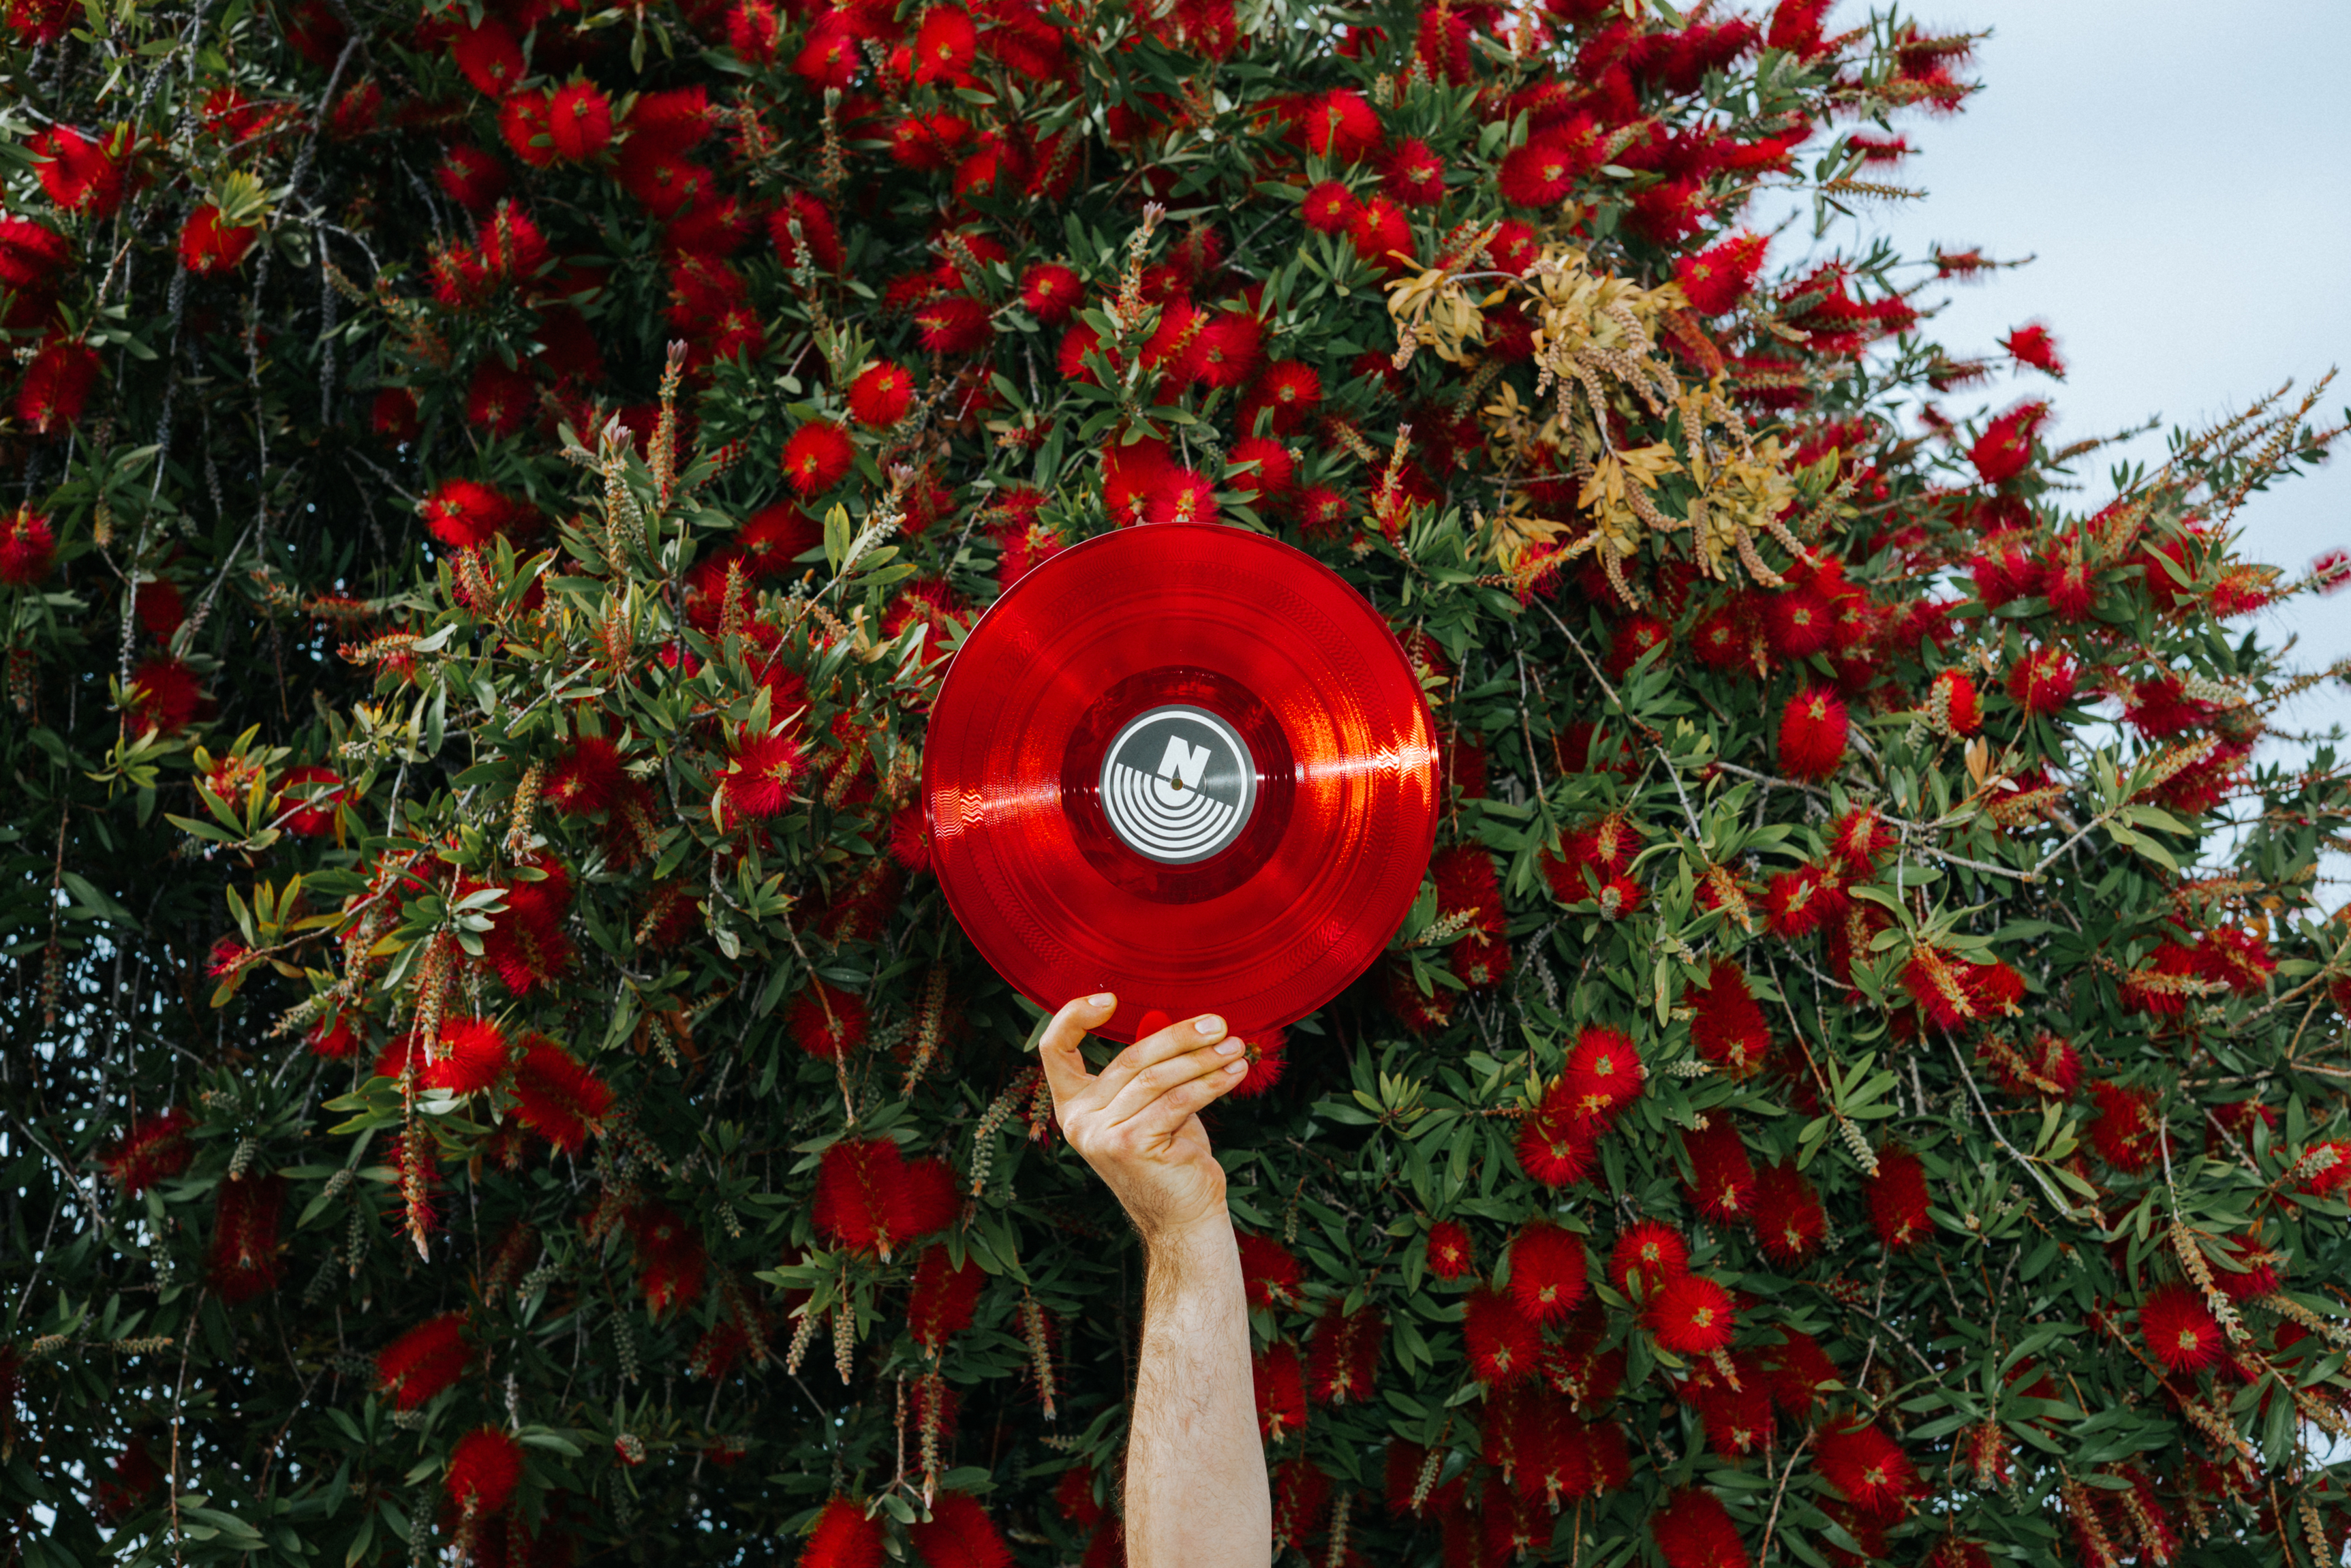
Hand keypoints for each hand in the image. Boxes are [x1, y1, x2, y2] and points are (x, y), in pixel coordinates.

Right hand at [1037, 994, 1248, 1248]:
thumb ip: (1151, 1067)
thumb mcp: (1154, 1105)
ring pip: (1158, 1078)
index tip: (1111, 999)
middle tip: (1219, 1025)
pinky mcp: (1129, 1145)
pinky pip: (1177, 1101)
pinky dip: (1210, 1083)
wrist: (1183, 1219)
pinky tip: (1233, 1074)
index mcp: (1073, 1104)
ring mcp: (1100, 1134)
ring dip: (1203, 1059)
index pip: (1055, 1050)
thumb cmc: (1171, 1157)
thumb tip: (1161, 1019)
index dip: (1074, 1017)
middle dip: (1181, 1037)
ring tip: (1235, 1048)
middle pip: (1131, 1058)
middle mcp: (1078, 1120)